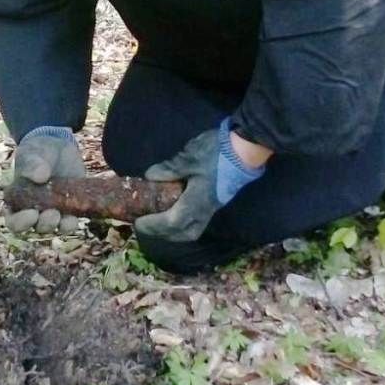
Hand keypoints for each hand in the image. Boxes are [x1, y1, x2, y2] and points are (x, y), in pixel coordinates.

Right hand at [4, 127, 83, 234]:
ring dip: (61, 226)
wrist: (58, 147)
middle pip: (36, 228)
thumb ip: (32, 164)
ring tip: (66, 217)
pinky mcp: (69, 208)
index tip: (31, 214)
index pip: (13, 221)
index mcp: (17, 202)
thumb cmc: (37, 151)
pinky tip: (80, 212)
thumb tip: (40, 176)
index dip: (21, 223)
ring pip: (55, 227)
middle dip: (45, 224)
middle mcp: (33, 211)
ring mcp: (52, 211)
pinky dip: (75, 219)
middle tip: (52, 214)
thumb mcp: (31, 153)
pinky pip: (71, 221)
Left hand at [134, 118, 266, 242]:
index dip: (153, 225)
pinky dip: (182, 223)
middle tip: (146, 225)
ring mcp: (212, 208)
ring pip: (192, 230)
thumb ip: (168, 169)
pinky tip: (175, 211)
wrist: (246, 149)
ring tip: (158, 222)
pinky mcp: (216, 202)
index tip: (138, 221)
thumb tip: (150, 177)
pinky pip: (197, 222)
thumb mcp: (188, 158)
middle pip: (183, 234)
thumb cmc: (216, 153)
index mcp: (196, 202)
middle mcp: (204, 211)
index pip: (171, 223)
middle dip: (162, 234)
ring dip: (173, 231)